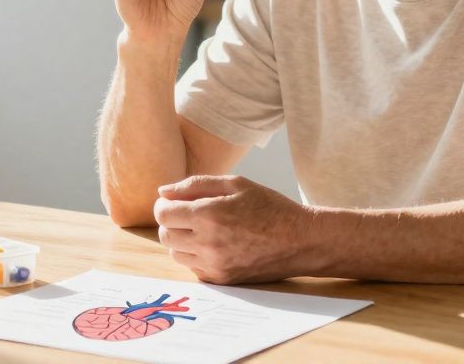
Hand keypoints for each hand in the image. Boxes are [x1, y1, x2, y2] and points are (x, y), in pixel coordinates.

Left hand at [153, 175, 315, 284]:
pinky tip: (214, 244)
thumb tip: (164, 191)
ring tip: (204, 228)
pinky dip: (195, 255)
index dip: (164, 204)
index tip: (174, 201)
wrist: (300, 240)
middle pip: (165, 234)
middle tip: (189, 213)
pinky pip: (192, 267)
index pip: (163, 213)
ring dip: (181, 239)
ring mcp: (214, 265)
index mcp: (209, 215)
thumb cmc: (269, 207)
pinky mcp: (221, 279)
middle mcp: (207, 243)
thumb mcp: (235, 183)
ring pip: (175, 253)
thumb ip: (195, 185)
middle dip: (171, 221)